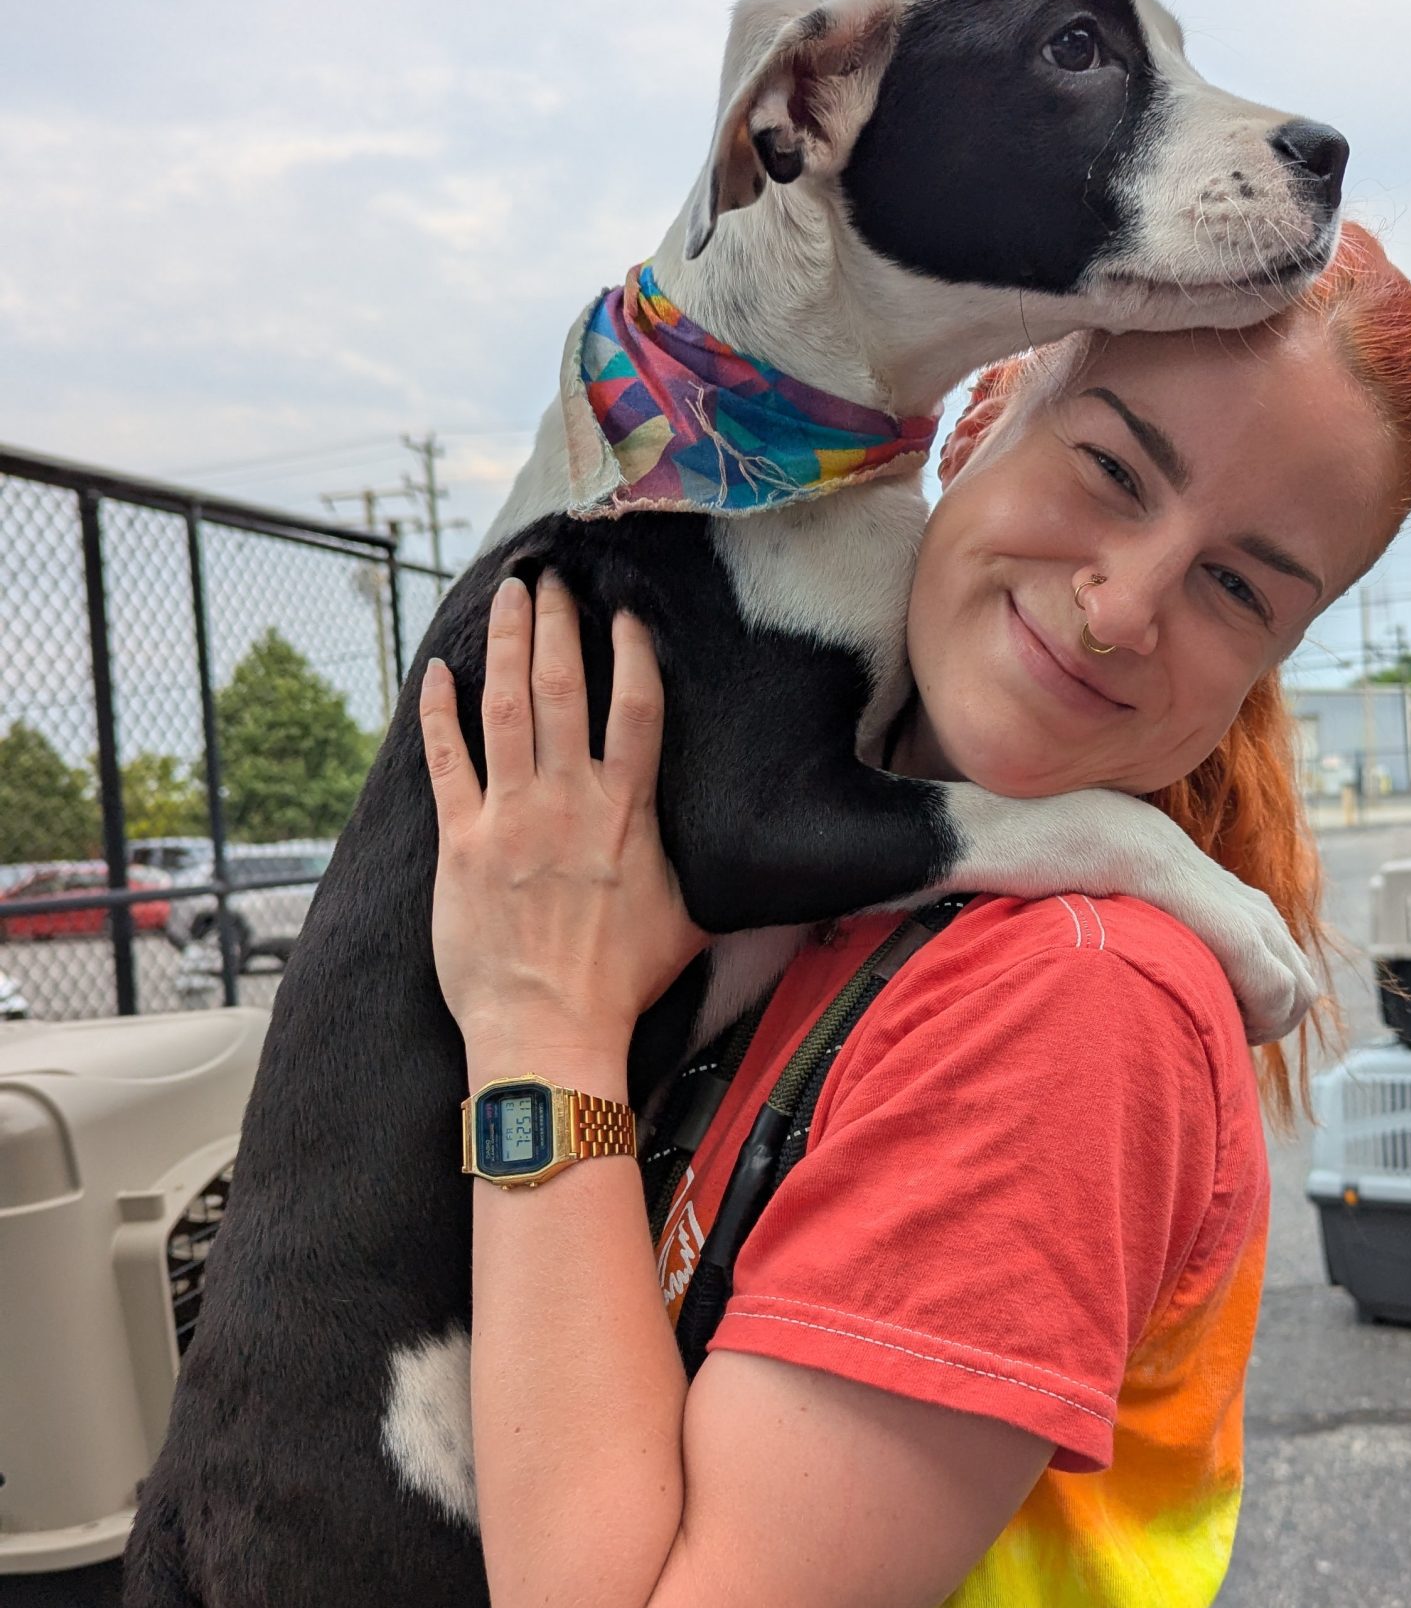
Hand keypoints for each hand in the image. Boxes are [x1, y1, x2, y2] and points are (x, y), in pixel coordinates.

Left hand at [419, 571, 705, 1082]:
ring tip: (509, 595)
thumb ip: (710, 877)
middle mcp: (570, 800)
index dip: (631, 652)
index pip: (636, 710)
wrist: (550, 1030)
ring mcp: (512, 816)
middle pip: (564, 687)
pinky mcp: (462, 842)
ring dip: (506, 643)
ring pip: (506, 706)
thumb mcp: (691, 924)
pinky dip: (439, 711)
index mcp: (628, 813)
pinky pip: (447, 759)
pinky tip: (438, 670)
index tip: (625, 612)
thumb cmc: (622, 985)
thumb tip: (774, 873)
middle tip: (554, 577)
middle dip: (558, 624)